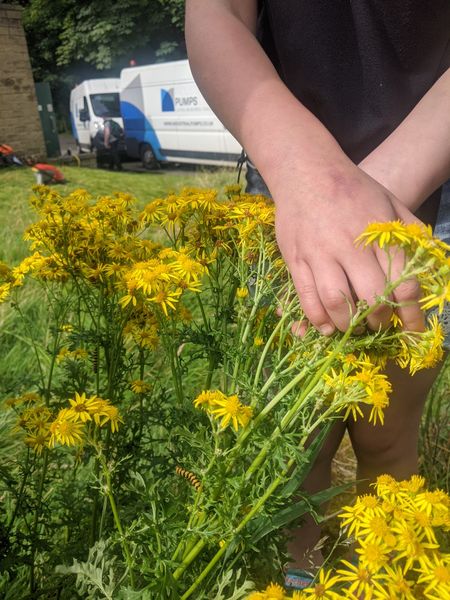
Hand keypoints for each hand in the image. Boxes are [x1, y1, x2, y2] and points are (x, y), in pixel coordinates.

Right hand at [274, 163, 424, 334]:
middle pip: (371, 297)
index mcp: (377, 233)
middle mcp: (349, 245)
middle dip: (379, 321)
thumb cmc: (352, 187)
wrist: (306, 171)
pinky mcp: (296, 258)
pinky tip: (327, 325)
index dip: (411, 313)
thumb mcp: (389, 201)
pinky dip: (317, 317)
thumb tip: (430, 257)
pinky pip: (306, 296)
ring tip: (353, 327)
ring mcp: (319, 253)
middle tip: (379, 325)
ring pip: (336, 301)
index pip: (402, 283)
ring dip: (348, 324)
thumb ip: (410, 230)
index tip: (412, 328)